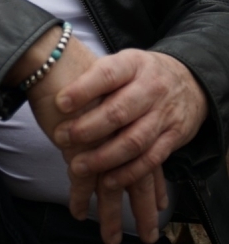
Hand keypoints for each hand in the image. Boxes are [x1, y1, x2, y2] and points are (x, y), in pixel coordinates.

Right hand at [19, 33, 164, 243]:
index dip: (154, 183)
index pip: (150, 154)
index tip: (159, 204)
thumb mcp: (103, 87)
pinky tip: (76, 211)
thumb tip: (110, 127)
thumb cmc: (72, 66)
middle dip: (141, 208)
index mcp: (132, 114)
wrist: (50, 56)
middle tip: (147, 233)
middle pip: (136, 177)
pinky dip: (78, 198)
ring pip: (111, 186)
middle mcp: (122, 128)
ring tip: (108, 236)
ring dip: (109, 213)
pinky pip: (80, 180)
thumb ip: (110, 109)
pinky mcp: (78, 145)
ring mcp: (102, 139)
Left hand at [53, 49, 207, 232]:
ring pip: (134, 140)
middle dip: (88, 128)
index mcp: (133, 64)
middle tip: (60, 138)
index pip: (107, 74)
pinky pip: (151, 159)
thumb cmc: (140, 74)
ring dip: (104, 157)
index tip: (59, 103)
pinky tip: (108, 181)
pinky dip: (128, 173)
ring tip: (77, 167)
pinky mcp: (174, 137)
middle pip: (119, 111)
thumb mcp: (122, 62)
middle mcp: (151, 87)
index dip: (83, 89)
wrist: (189, 80)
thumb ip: (96, 75)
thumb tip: (56, 90)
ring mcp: (164, 113)